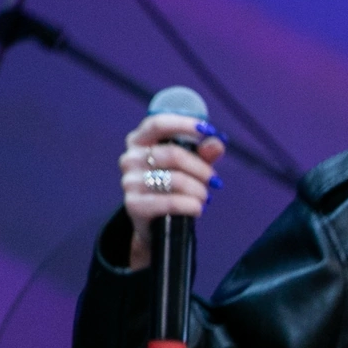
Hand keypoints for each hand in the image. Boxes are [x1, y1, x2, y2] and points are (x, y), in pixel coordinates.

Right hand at [117, 112, 226, 269]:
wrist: (156, 223)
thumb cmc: (174, 187)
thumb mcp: (190, 167)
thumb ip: (203, 154)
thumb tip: (217, 143)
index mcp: (139, 141)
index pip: (158, 124)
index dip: (183, 124)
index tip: (207, 130)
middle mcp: (130, 158)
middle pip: (173, 154)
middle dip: (200, 168)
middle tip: (214, 180)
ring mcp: (129, 181)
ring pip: (175, 179)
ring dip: (198, 189)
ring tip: (205, 197)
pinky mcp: (133, 205)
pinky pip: (170, 202)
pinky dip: (191, 205)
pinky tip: (197, 208)